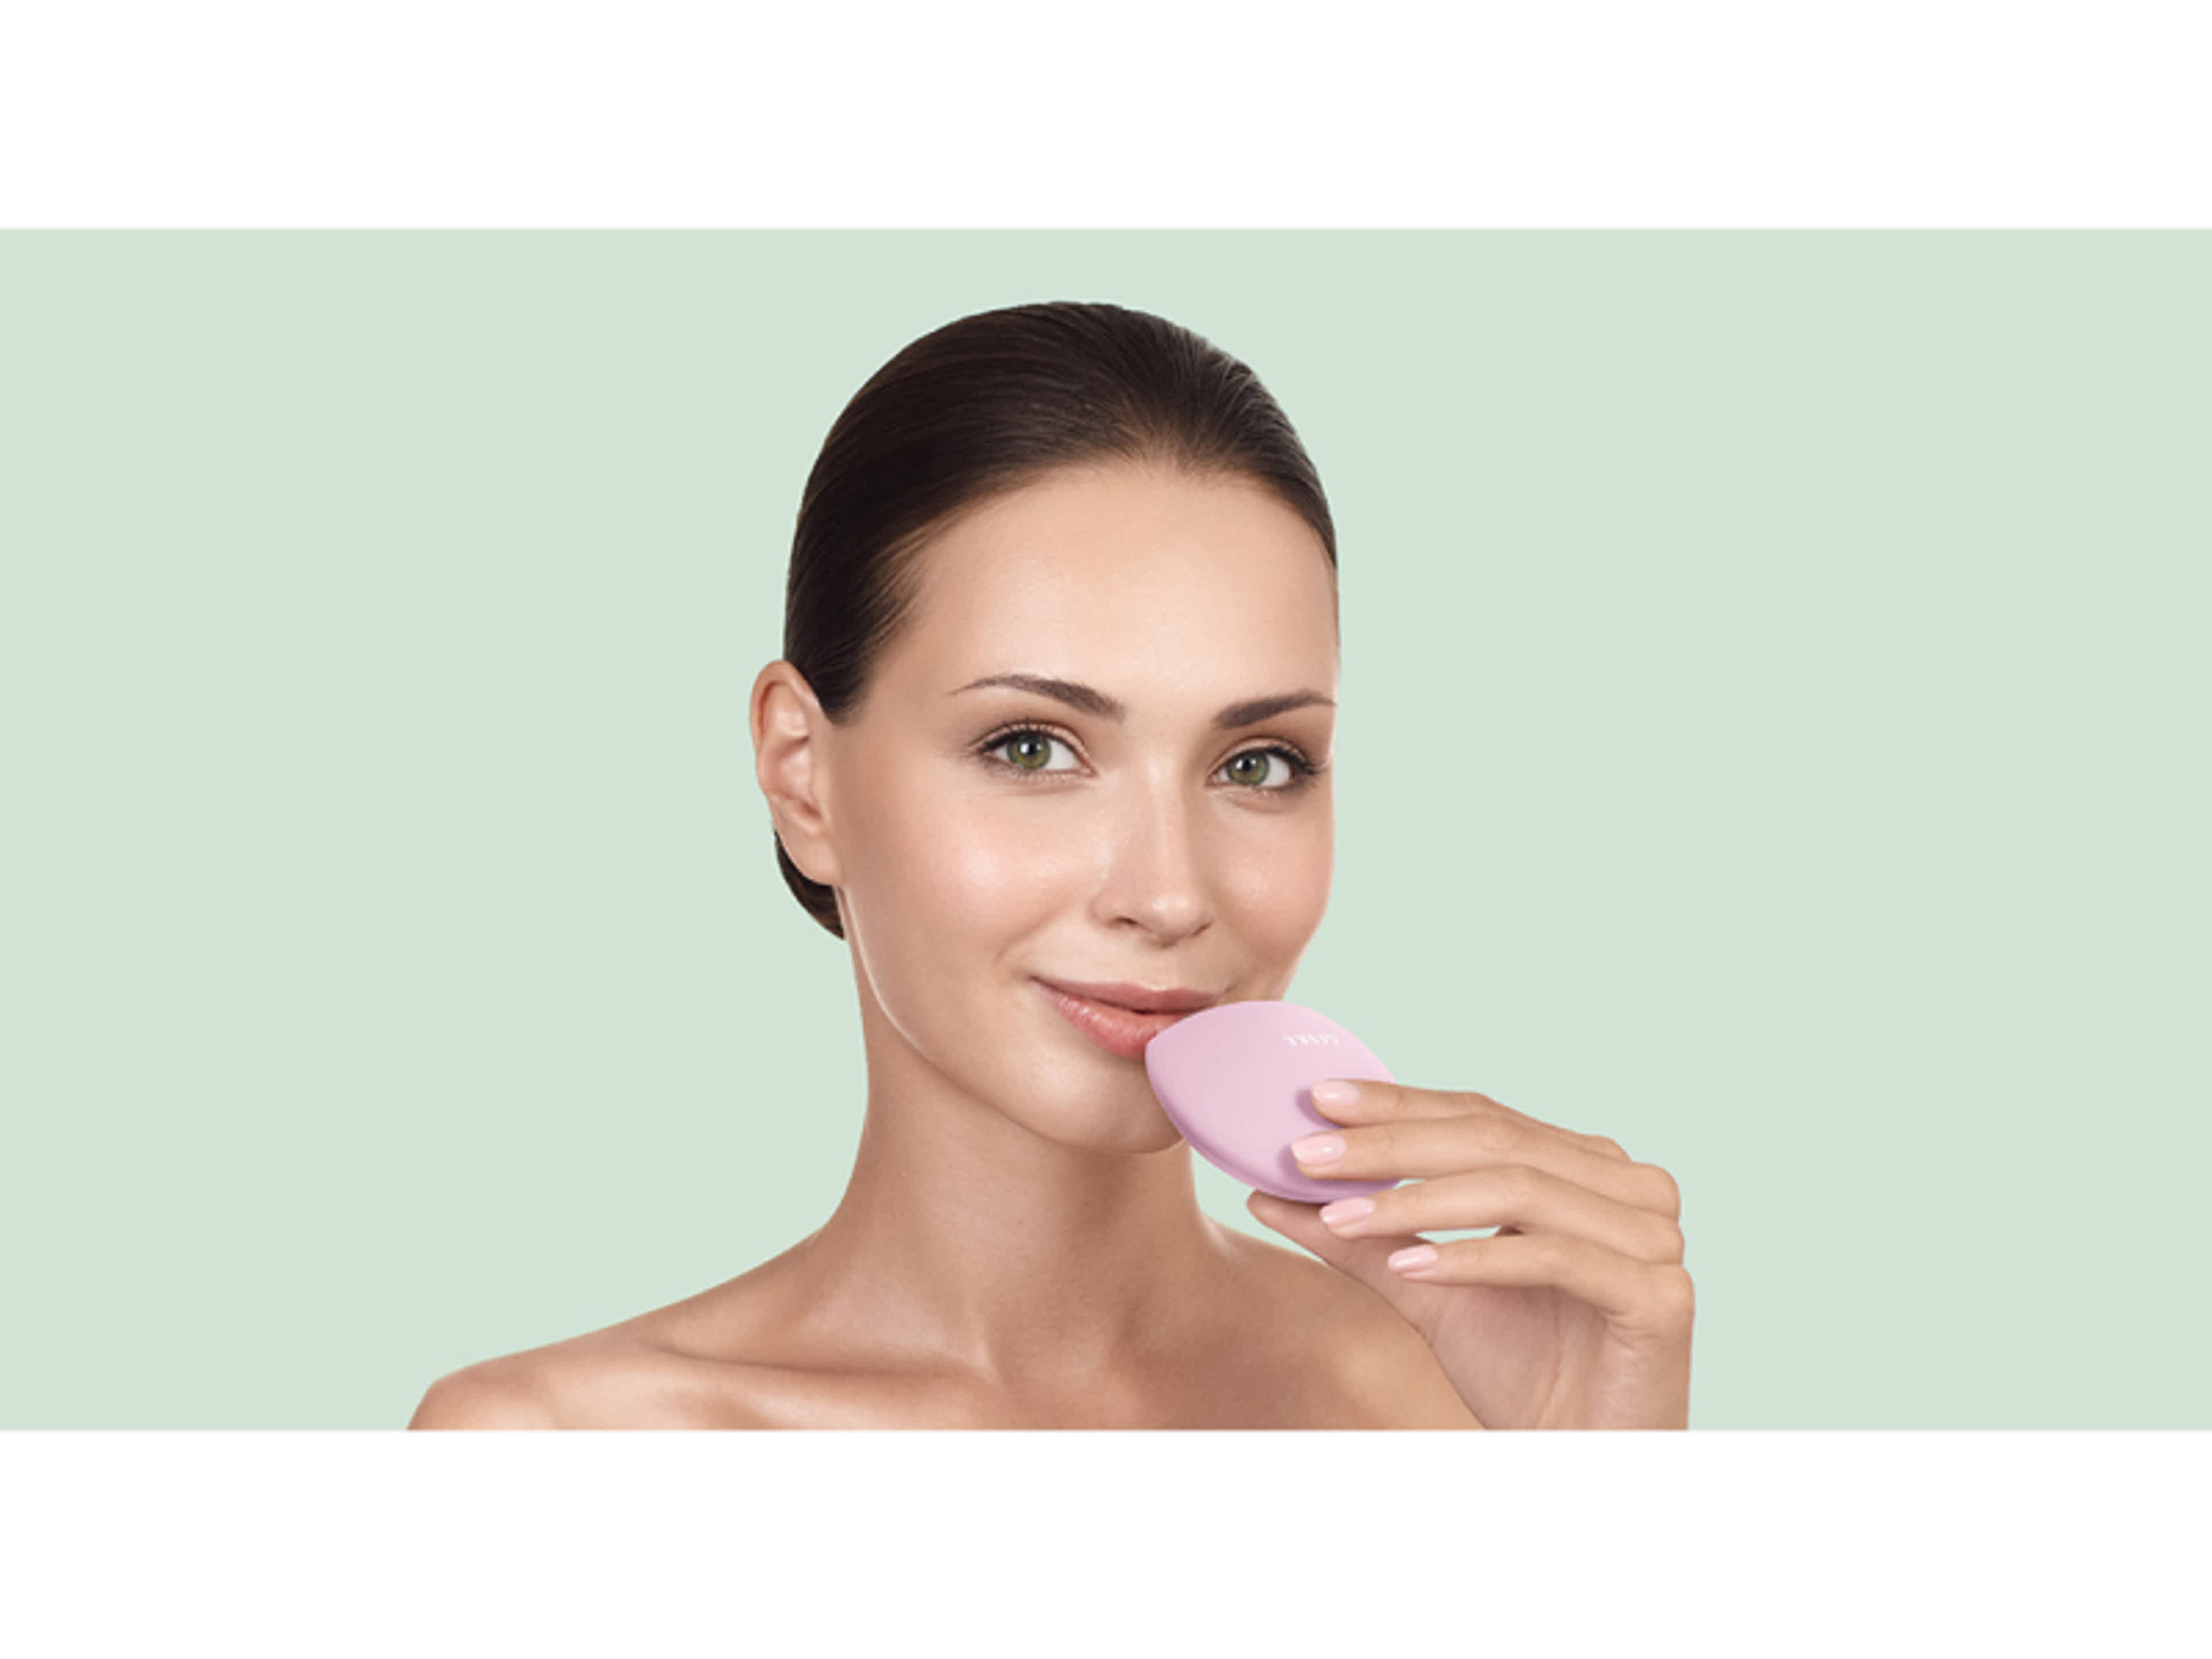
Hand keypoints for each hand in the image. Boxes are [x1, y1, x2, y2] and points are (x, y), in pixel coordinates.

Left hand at [1246, 1079, 1692, 1428]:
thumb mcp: (1424, 1288)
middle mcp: (1630, 1186)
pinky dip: (1476, 1257)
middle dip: (1392, 1145)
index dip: (1397, 1104)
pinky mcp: (1662, 1295)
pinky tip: (1411, 1265)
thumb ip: (1360, 1236)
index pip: (1480, 1116)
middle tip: (1308, 1151)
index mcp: (1586, 1165)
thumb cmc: (1517, 1371)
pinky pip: (1555, 1257)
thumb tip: (1268, 1190)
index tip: (1317, 1099)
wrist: (1582, 1461)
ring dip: (1419, 1200)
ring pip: (1520, 1191)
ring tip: (1342, 1213)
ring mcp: (1655, 1237)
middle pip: (1496, 1142)